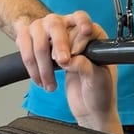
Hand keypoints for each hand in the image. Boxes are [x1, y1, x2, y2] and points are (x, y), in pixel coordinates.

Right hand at [17, 11, 116, 128]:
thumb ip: (85, 65)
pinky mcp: (49, 55)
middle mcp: (78, 37)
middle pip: (59, 26)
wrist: (90, 109)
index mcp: (96, 39)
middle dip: (59, 44)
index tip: (74, 53)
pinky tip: (42, 78)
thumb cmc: (101, 93)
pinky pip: (33, 50)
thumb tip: (70, 59)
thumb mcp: (97, 79)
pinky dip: (33, 65)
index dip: (77, 38)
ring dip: (44, 60)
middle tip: (62, 61)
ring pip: (43, 37)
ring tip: (51, 80)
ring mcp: (61, 44)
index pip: (83, 24)